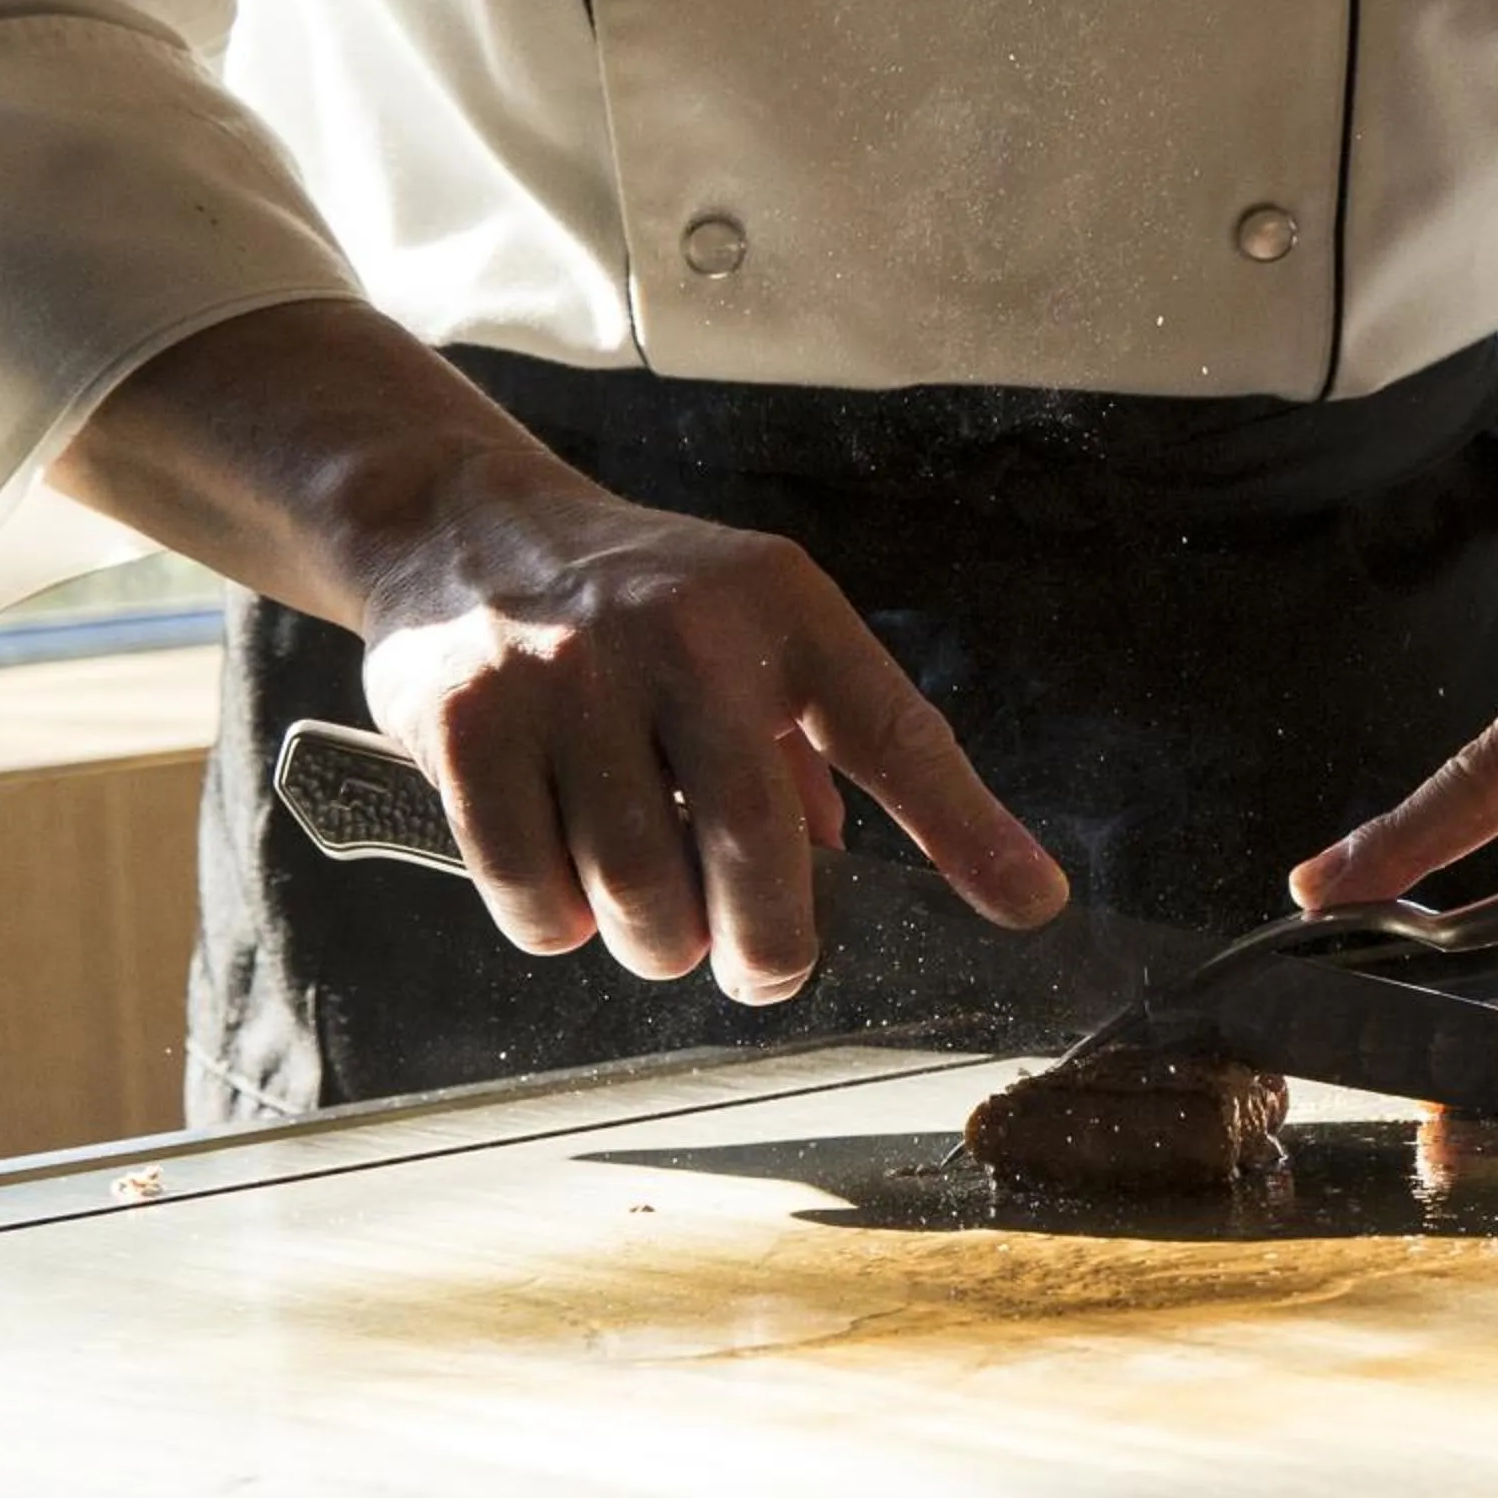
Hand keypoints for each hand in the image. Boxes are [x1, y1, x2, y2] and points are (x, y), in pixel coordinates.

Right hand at [49, 298, 1069, 1007]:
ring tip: (658, 927)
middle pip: (752, 843)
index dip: (964, 826)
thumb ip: (820, 745)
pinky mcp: (466, 724)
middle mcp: (680, 631)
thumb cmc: (645, 607)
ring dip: (656, 943)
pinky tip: (568, 898)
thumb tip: (845, 872)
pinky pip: (530, 888)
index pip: (892, 727)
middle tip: (764, 969)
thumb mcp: (753, 633)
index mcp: (778, 606)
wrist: (467, 528)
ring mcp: (566, 675)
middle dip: (770, 947)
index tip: (1032, 903)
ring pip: (635, 886)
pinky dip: (557, 926)